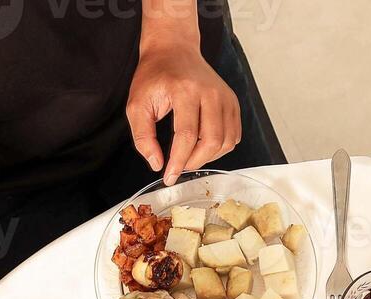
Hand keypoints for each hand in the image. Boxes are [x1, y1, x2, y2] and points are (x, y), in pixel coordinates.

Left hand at [126, 39, 239, 185]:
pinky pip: (233, 136)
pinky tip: (203, 145)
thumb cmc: (154, 76)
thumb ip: (143, 137)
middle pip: (211, 141)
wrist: (174, 50)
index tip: (168, 177)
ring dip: (208, 157)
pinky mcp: (232, 102)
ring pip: (226, 142)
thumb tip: (157, 164)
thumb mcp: (137, 104)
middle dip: (194, 162)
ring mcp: (225, 97)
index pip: (186, 135)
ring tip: (190, 155)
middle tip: (179, 167)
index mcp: (185, 90)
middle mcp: (210, 92)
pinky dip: (220, 148)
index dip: (178, 162)